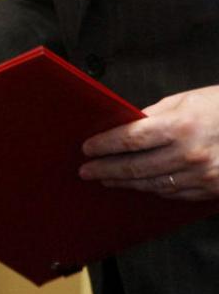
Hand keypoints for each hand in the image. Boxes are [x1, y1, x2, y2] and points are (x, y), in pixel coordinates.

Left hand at [80, 85, 218, 200]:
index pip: (129, 139)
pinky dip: (150, 188)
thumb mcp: (189, 100)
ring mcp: (201, 176)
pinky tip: (137, 184)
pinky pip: (171, 193)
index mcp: (181, 126)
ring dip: (123, 183)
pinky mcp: (209, 190)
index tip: (87, 149)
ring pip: (150, 184)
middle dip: (105, 169)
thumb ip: (154, 115)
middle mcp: (189, 154)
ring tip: (106, 179)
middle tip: (86, 170)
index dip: (104, 146)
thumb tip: (125, 125)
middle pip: (134, 167)